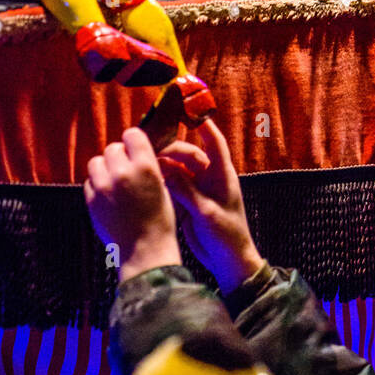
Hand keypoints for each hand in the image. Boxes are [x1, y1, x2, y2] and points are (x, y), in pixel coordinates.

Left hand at [84, 129, 202, 280]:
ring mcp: (104, 187)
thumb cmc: (159, 221)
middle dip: (118, 156)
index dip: (133, 141)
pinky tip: (108, 198)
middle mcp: (123, 173)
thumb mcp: (162, 187)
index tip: (134, 149)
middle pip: (112, 148)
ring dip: (104, 168)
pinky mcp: (91, 201)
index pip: (132, 134)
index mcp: (146, 167)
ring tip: (114, 183)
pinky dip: (96, 186)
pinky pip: (89, 182)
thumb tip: (133, 152)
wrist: (144, 252)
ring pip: (96, 162)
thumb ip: (147, 166)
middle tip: (125, 170)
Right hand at [158, 119, 262, 292]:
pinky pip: (173, 186)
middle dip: (171, 150)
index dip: (204, 126)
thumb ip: (187, 192)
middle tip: (151, 152)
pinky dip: (162, 181)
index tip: (190, 112)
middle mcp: (210, 179)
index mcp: (222, 176)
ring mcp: (198, 190)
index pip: (214, 143)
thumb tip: (166, 172)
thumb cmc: (227, 236)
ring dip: (164, 166)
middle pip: (189, 155)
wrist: (229, 261)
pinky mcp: (188, 203)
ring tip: (145, 164)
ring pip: (178, 170)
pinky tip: (147, 181)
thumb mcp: (207, 213)